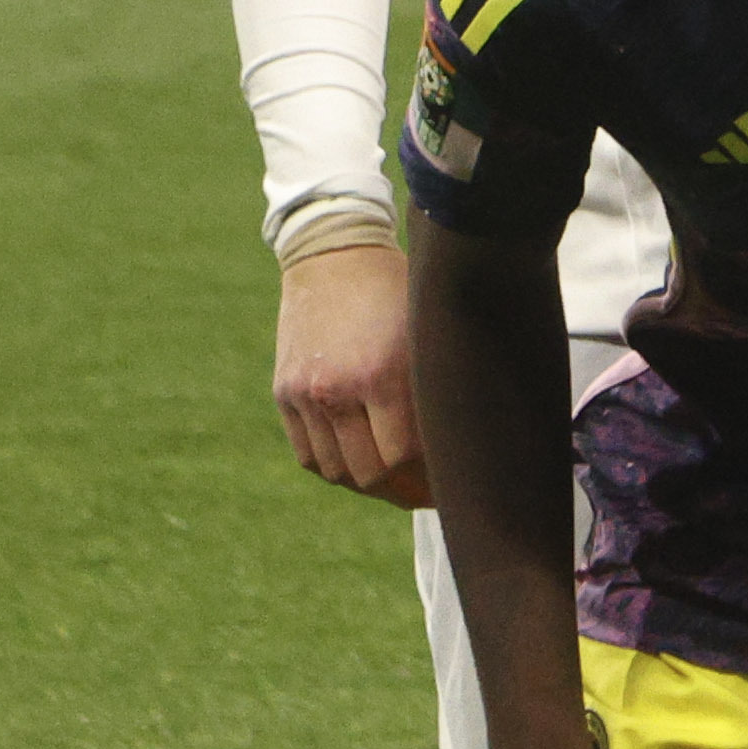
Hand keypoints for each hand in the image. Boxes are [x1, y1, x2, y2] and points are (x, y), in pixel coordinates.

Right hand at [274, 229, 432, 507]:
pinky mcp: (284, 393)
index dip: (432, 481)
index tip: (453, 484)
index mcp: (381, 376)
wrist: (334, 255)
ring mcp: (304, 394)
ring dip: (370, 486)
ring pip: (337, 472)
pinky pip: (309, 455)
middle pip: (370, 475)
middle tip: (430, 493)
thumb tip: (463, 448)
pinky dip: (336, 469)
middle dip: (405, 492)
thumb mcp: (427, 336)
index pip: (405, 459)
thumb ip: (436, 392)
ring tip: (399, 482)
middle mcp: (336, 391)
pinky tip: (364, 465)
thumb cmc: (399, 293)